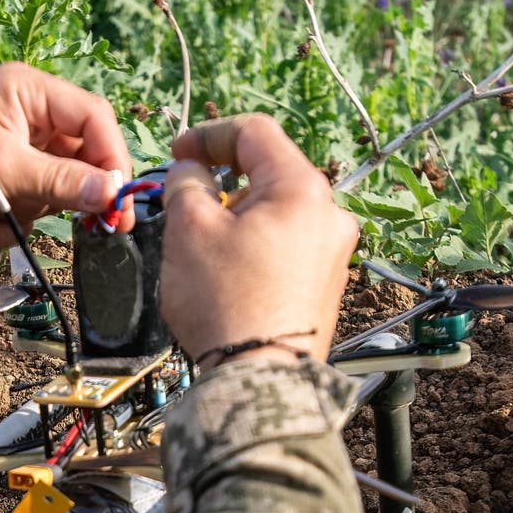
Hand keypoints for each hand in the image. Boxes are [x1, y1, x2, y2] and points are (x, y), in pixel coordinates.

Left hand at [0, 63, 133, 248]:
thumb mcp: (2, 171)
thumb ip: (62, 183)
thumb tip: (112, 195)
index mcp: (27, 91)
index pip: (93, 120)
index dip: (112, 160)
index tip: (118, 202)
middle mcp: (23, 116)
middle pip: (78, 159)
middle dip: (65, 195)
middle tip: (90, 230)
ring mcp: (8, 151)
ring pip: (51, 191)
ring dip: (24, 211)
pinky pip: (23, 210)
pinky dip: (1, 223)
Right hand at [160, 115, 356, 369]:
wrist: (259, 380)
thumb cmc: (226, 304)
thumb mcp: (189, 229)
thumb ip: (186, 183)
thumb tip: (190, 171)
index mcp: (302, 188)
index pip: (254, 133)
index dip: (208, 135)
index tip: (178, 153)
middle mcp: (330, 215)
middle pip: (269, 173)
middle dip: (223, 183)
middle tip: (187, 205)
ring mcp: (334, 252)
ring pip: (277, 211)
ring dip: (238, 217)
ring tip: (206, 249)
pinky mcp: (327, 284)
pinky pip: (287, 245)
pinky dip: (256, 245)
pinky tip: (230, 274)